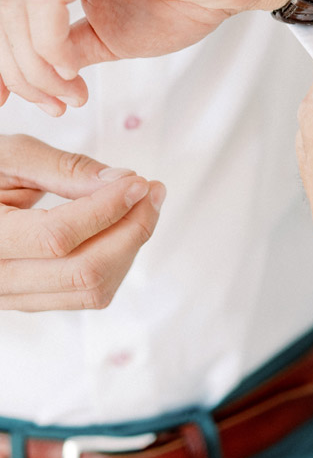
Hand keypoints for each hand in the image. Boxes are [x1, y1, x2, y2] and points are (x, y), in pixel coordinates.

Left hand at [0, 0, 306, 114]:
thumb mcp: (113, 35)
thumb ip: (67, 49)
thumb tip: (31, 80)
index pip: (2, 8)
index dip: (1, 61)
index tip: (6, 103)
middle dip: (15, 70)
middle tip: (54, 105)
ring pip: (13, 6)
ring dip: (35, 66)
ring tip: (72, 95)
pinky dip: (49, 44)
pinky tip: (76, 71)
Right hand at [0, 134, 163, 310]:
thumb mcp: (11, 157)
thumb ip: (64, 168)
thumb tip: (121, 182)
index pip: (58, 236)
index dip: (107, 209)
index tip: (139, 182)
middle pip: (85, 272)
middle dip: (132, 230)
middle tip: (153, 191)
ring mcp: (13, 297)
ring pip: (91, 290)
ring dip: (129, 247)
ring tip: (144, 204)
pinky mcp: (31, 300)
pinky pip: (86, 293)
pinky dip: (115, 260)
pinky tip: (124, 225)